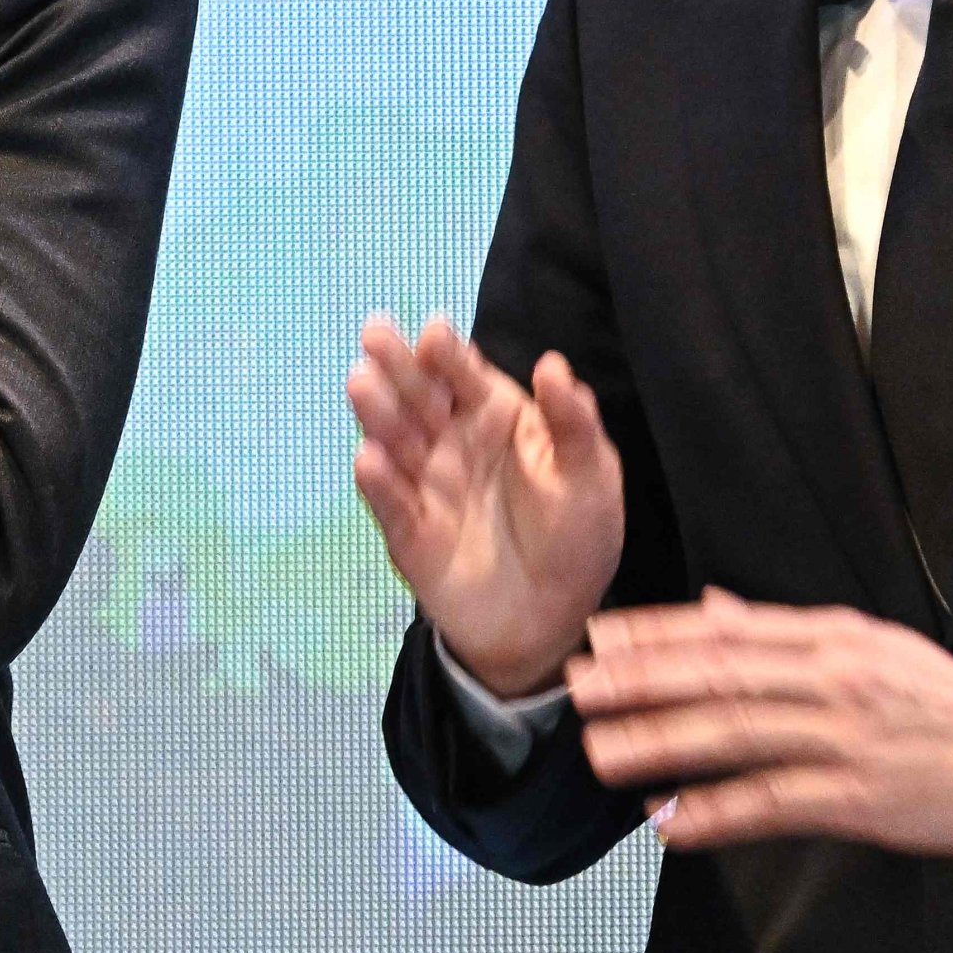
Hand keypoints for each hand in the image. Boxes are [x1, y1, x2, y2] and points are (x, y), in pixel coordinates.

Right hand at [348, 311, 626, 698]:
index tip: (435, 332)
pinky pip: (390, 502)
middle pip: (419, 396)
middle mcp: (452, 441)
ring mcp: (425, 484)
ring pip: (395, 440)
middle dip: (397, 365)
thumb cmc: (576, 538)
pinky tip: (368, 459)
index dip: (448, 353)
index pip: (465, 376)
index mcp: (495, 418)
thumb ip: (572, 423)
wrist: (548, 620)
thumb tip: (552, 362)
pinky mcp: (407, 530)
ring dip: (377, 412)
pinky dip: (377, 482)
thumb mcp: (591, 477)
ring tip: (361, 383)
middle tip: (375, 332)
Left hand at [570, 589, 952, 854]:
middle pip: (720, 676)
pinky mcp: (861, 797)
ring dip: (662, 745)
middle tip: (578, 689)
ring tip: (603, 753)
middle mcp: (831, 680)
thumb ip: (781, 630)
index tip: (598, 638)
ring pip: (737, 736)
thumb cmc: (943, 700)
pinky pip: (775, 804)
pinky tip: (672, 822)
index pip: (726, 630)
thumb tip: (713, 606)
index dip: (655, 634)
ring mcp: (844, 739)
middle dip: (641, 682)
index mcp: (829, 639)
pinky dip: (718, 812)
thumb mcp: (866, 643)